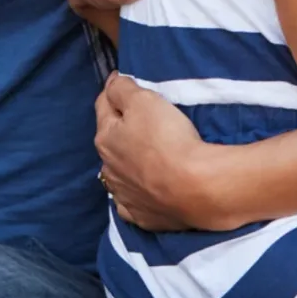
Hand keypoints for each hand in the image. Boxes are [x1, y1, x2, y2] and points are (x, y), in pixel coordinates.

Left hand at [96, 74, 229, 230]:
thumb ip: (122, 89)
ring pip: (119, 172)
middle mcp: (108, 169)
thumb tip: (111, 84)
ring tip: (141, 154)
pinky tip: (142, 190)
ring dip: (125, 161)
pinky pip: (131, 201)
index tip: (120, 80)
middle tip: (136, 118)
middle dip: (118, 127)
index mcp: (106, 138)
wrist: (194, 187)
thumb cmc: (167, 138)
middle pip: (110, 140)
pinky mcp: (141, 217)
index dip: (112, 90)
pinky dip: (135, 192)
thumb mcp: (144, 100)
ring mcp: (124, 196)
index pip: (103, 105)